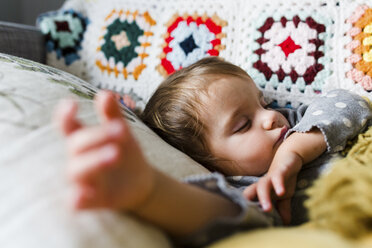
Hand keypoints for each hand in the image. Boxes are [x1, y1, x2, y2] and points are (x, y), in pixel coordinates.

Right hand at [54, 90, 154, 210]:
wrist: (141, 182)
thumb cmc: (125, 153)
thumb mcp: (122, 133)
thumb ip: (113, 115)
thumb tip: (105, 93)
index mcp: (85, 141)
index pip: (68, 127)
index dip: (65, 116)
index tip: (71, 103)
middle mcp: (79, 159)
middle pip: (76, 146)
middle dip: (96, 136)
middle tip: (121, 130)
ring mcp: (84, 180)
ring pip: (76, 171)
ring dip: (93, 161)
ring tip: (115, 153)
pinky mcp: (92, 200)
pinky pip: (76, 202)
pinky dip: (77, 199)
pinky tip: (84, 194)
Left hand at [243, 150, 302, 223]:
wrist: (289, 156)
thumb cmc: (282, 177)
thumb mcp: (284, 195)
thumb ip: (283, 208)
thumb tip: (285, 223)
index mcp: (261, 190)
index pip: (250, 199)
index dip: (246, 207)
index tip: (245, 220)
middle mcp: (263, 183)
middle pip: (251, 192)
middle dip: (251, 204)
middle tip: (253, 217)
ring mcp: (271, 176)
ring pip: (263, 186)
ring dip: (264, 197)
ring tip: (267, 209)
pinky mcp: (281, 169)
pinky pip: (278, 177)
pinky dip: (279, 184)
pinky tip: (281, 192)